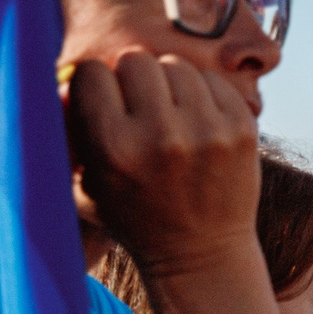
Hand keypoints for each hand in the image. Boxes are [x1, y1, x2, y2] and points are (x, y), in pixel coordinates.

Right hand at [63, 51, 259, 277]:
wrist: (201, 253)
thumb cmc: (134, 216)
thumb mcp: (86, 185)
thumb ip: (72, 132)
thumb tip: (69, 81)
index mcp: (113, 147)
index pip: (91, 72)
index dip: (93, 83)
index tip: (101, 98)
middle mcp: (161, 135)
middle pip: (136, 60)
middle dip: (131, 77)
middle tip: (137, 103)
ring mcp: (207, 130)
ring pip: (176, 66)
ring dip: (168, 82)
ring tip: (168, 111)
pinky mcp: (243, 129)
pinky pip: (214, 80)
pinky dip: (202, 93)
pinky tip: (197, 120)